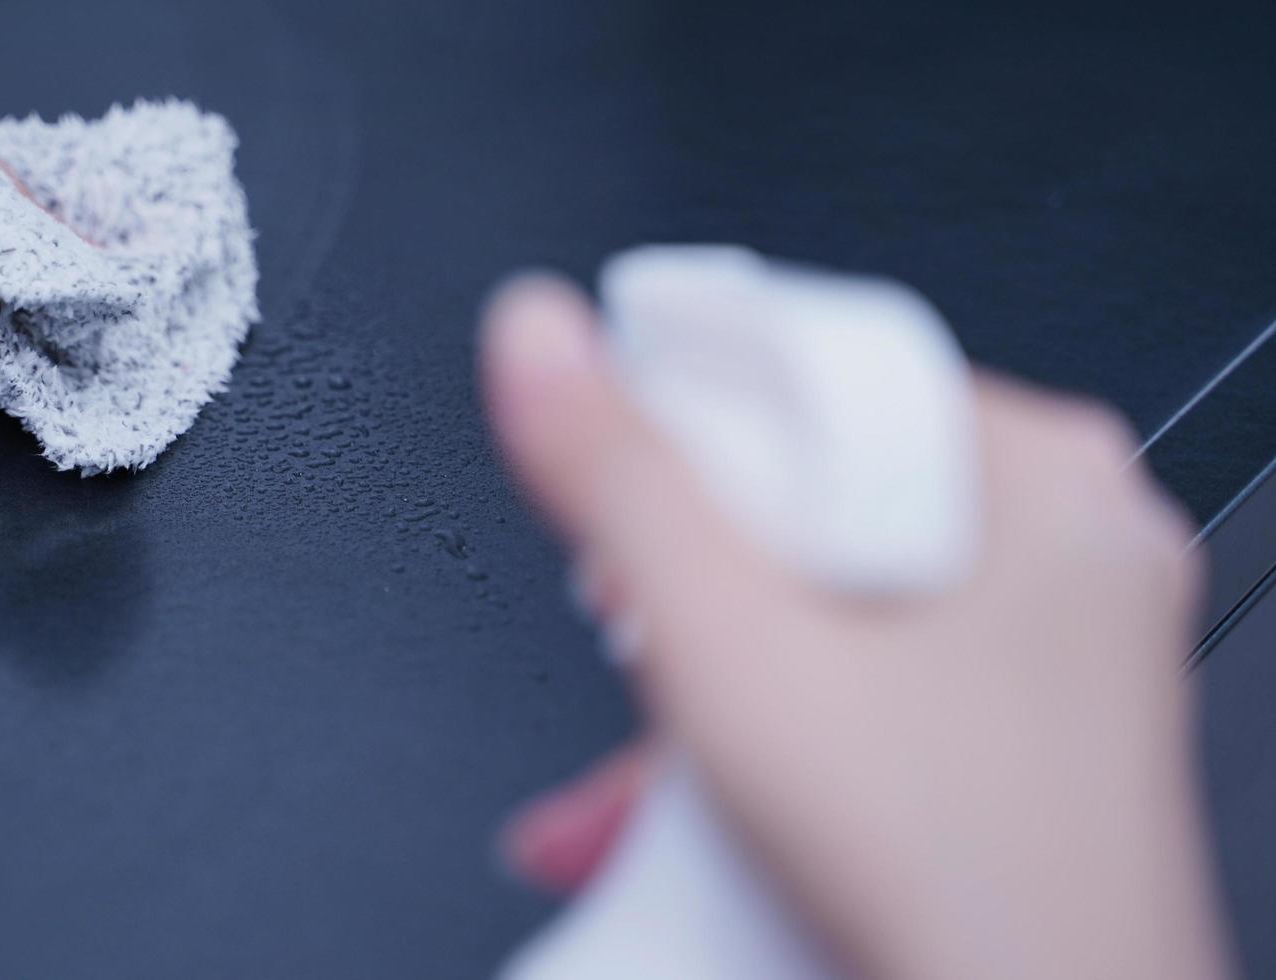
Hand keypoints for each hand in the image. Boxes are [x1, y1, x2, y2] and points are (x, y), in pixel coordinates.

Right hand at [482, 275, 1232, 978]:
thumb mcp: (733, 648)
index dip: (694, 434)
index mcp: (1041, 479)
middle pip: (817, 506)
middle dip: (690, 597)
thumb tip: (540, 339)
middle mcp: (1067, 552)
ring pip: (831, 609)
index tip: (626, 503)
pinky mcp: (1024, 736)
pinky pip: (868, 682)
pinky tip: (694, 807)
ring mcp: (1053, 651)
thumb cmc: (969, 886)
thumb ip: (622, 479)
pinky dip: (774, 734)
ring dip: (710, 688)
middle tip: (643, 644)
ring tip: (644, 776)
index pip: (823, 376)